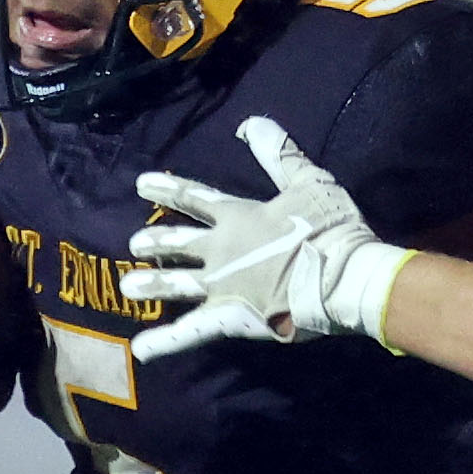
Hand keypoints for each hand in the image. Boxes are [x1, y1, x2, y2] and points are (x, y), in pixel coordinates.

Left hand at [127, 120, 417, 356]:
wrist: (345, 277)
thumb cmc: (331, 229)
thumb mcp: (308, 182)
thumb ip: (278, 153)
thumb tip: (250, 123)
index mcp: (239, 216)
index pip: (196, 198)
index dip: (169, 190)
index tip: (141, 184)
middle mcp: (222, 250)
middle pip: (180, 243)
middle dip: (156, 243)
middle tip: (134, 244)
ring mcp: (222, 286)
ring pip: (177, 285)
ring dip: (152, 285)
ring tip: (128, 287)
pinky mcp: (230, 319)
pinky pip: (191, 333)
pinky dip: (166, 342)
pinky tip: (139, 350)